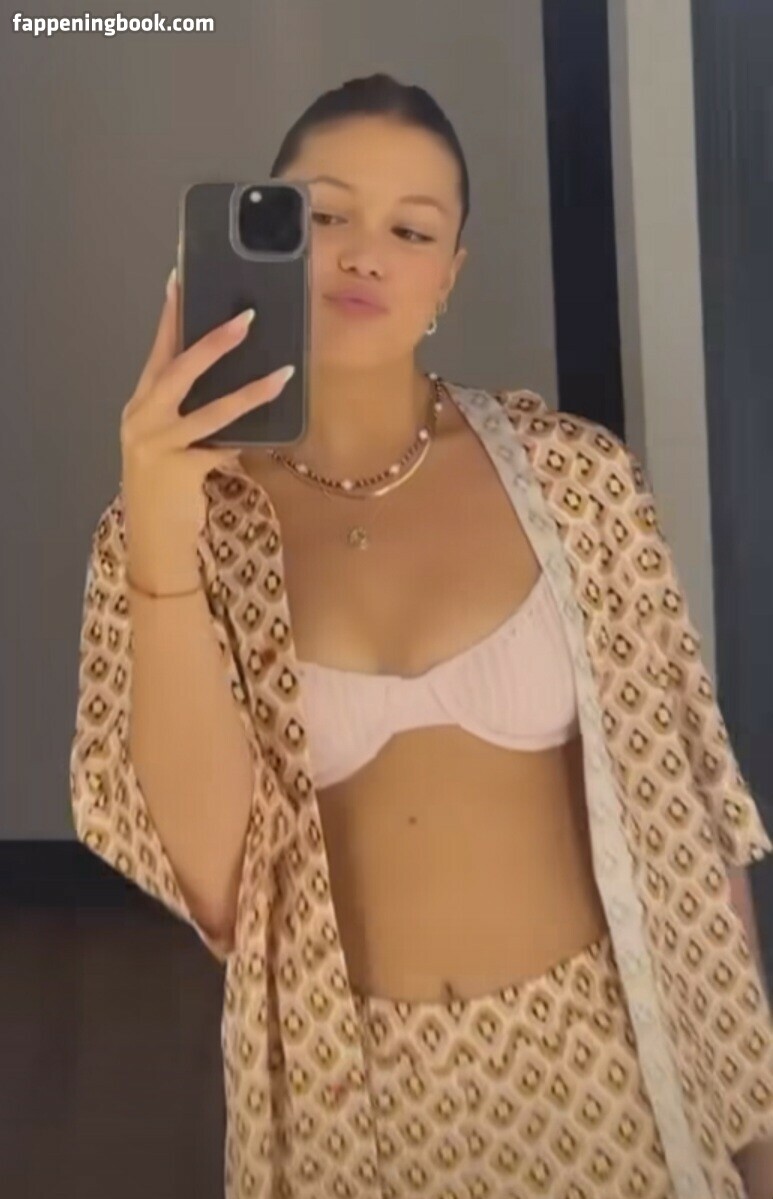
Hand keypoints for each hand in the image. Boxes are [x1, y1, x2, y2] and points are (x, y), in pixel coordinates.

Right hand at [120, 270, 293, 591]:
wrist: (154, 542)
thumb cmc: (167, 491)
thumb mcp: (172, 446)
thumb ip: (192, 416)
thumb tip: (234, 388)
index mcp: (139, 407)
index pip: (157, 353)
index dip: (170, 317)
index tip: (180, 279)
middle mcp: (141, 419)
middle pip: (176, 370)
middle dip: (212, 341)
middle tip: (246, 316)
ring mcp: (155, 444)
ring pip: (208, 409)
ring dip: (249, 390)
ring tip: (281, 372)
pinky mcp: (177, 470)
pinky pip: (220, 445)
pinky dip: (246, 437)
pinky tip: (271, 432)